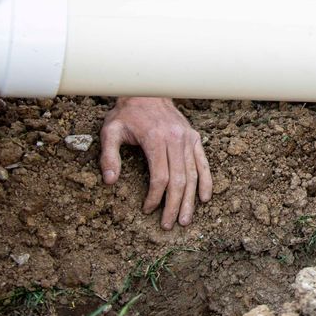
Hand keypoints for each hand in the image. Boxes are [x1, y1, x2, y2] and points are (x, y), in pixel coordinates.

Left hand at [100, 97, 213, 228]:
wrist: (148, 90)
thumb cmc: (127, 113)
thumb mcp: (111, 131)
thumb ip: (109, 155)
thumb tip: (110, 181)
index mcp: (155, 139)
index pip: (160, 176)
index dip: (155, 197)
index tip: (147, 210)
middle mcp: (175, 139)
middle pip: (179, 179)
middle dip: (174, 205)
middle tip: (168, 225)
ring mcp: (188, 138)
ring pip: (193, 174)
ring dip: (190, 200)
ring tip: (186, 220)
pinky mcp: (194, 138)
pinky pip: (203, 163)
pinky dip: (206, 181)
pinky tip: (205, 198)